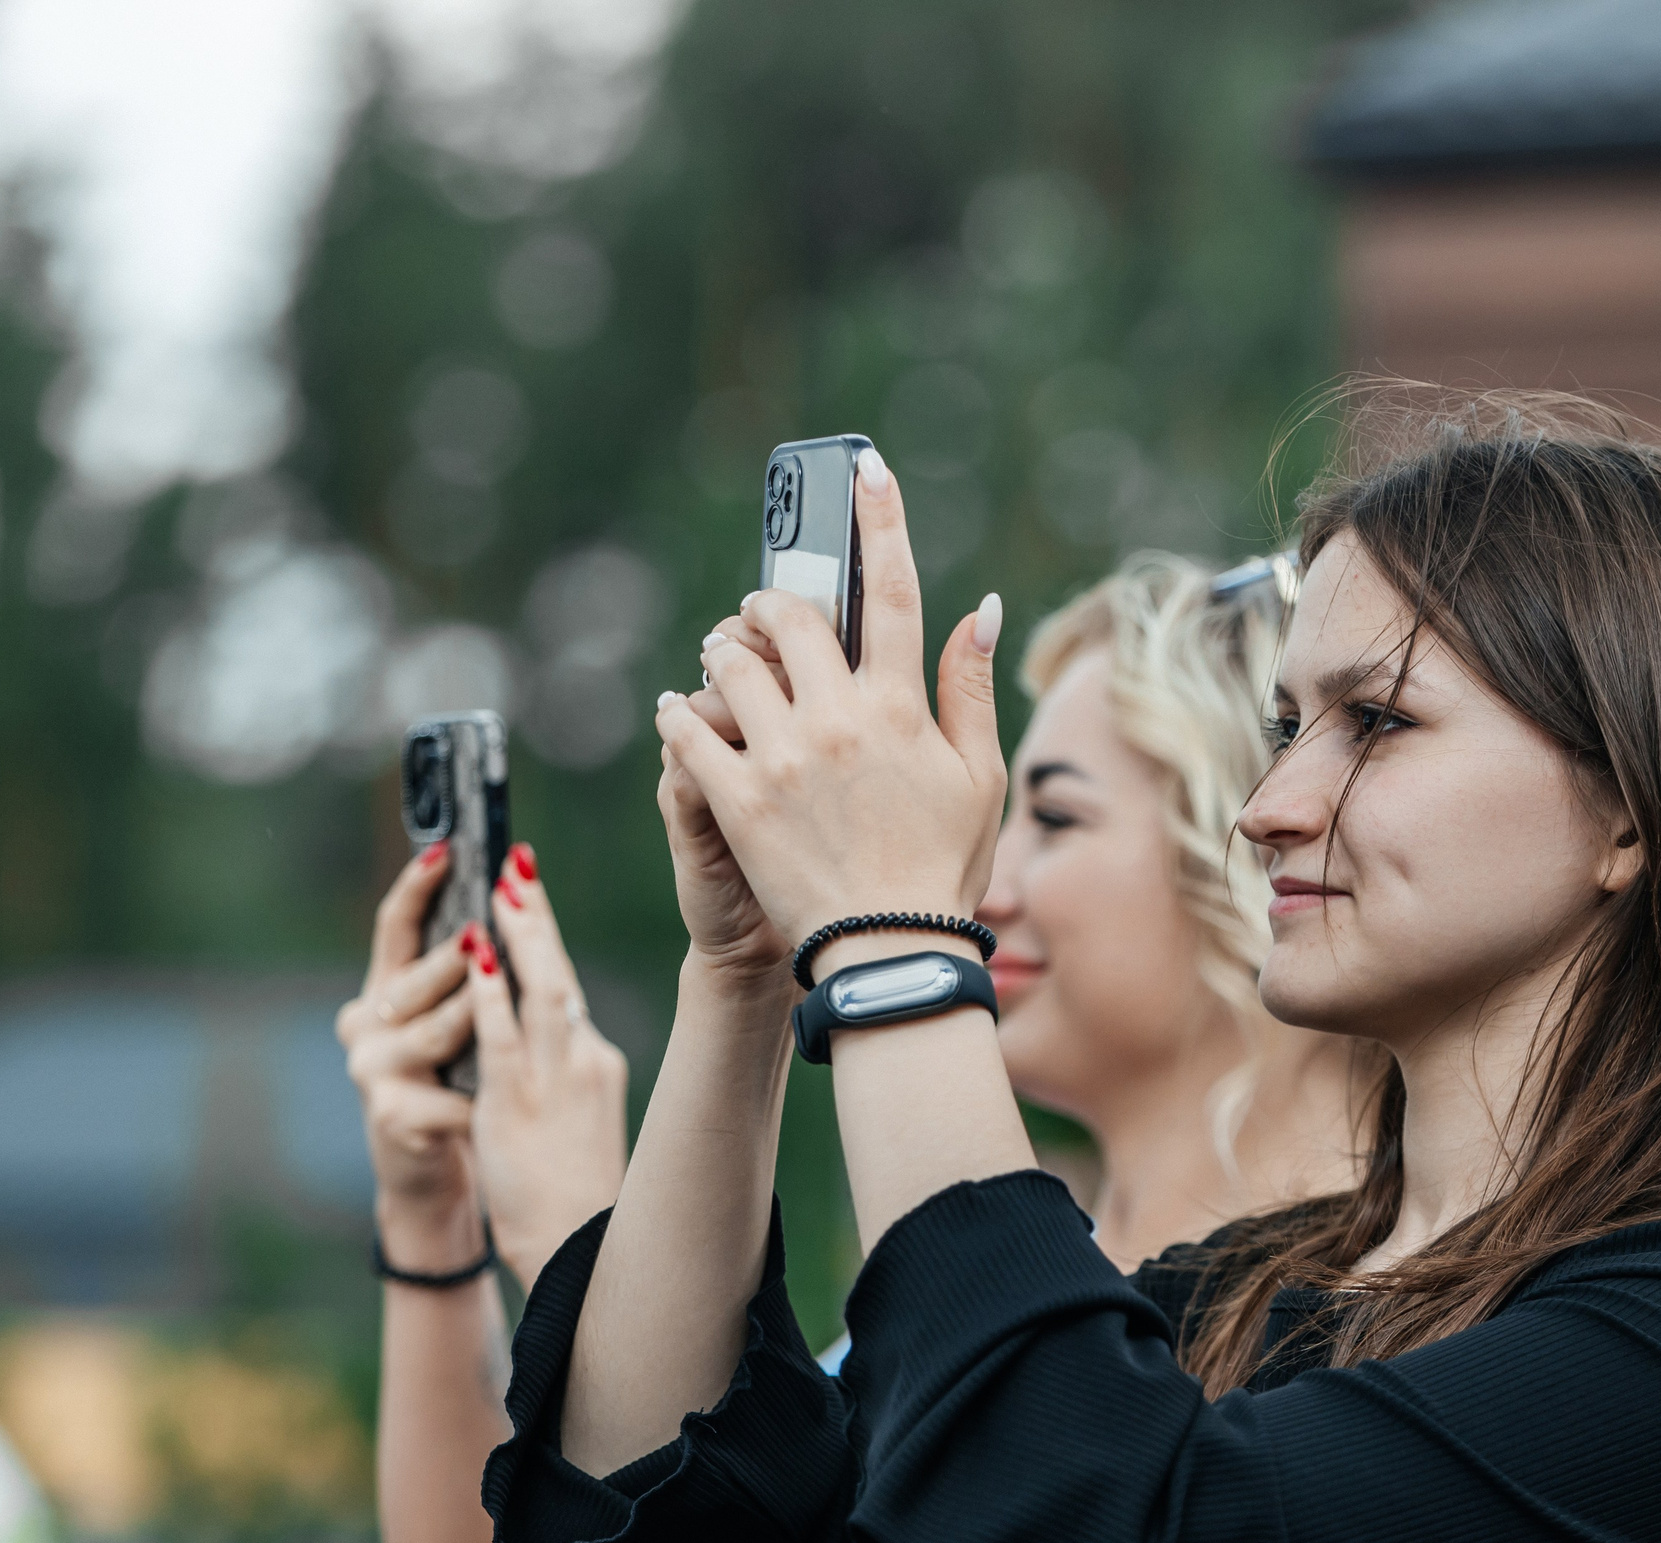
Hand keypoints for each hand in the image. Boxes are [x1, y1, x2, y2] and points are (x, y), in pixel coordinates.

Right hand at [337, 846, 479, 1264]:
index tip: (447, 850)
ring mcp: (372, 1071)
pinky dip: (485, 1099)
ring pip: (434, 1034)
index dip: (416, 887)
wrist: (432, 1168)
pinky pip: (451, 1097)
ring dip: (474, 1020)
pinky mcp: (392, 1118)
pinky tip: (511, 1102)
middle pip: (416, 980)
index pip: (395, 926)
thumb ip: (471, 975)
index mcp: (386, 990)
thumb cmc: (453, 1081)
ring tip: (506, 1009)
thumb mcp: (456, 1022)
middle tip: (485, 935)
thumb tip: (514, 899)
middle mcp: (365, 1023)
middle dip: (455, 960)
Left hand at [464, 843, 632, 1284]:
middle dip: (537, 917)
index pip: (567, 988)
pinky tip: (476, 958)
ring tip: (501, 888)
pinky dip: (491, 993)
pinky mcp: (520, 1106)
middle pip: (561, 973)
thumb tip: (539, 1038)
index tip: (529, 895)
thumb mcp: (577, 1120)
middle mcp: (582, 1061)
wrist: (582, 1249)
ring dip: (520, 936)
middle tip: (517, 865)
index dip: (546, 939)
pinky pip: (504, 1038)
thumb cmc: (578, 1195)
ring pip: (542, 991)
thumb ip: (557, 1075)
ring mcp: (555, 1081)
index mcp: (594, 1063)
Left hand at [662, 447, 1006, 963]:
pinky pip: (687, 729)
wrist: (888, 955)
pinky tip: (686, 715)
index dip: (882, 521)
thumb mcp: (977, 777)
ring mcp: (782, 758)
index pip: (895, 592)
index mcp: (903, 708)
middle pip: (793, 617)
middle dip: (774, 603)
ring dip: (726, 653)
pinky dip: (682, 715)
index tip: (867, 469)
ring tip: (729, 666)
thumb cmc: (941, 867)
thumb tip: (978, 608)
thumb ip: (969, 688)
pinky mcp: (735, 799)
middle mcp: (840, 719)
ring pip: (732, 663)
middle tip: (768, 616)